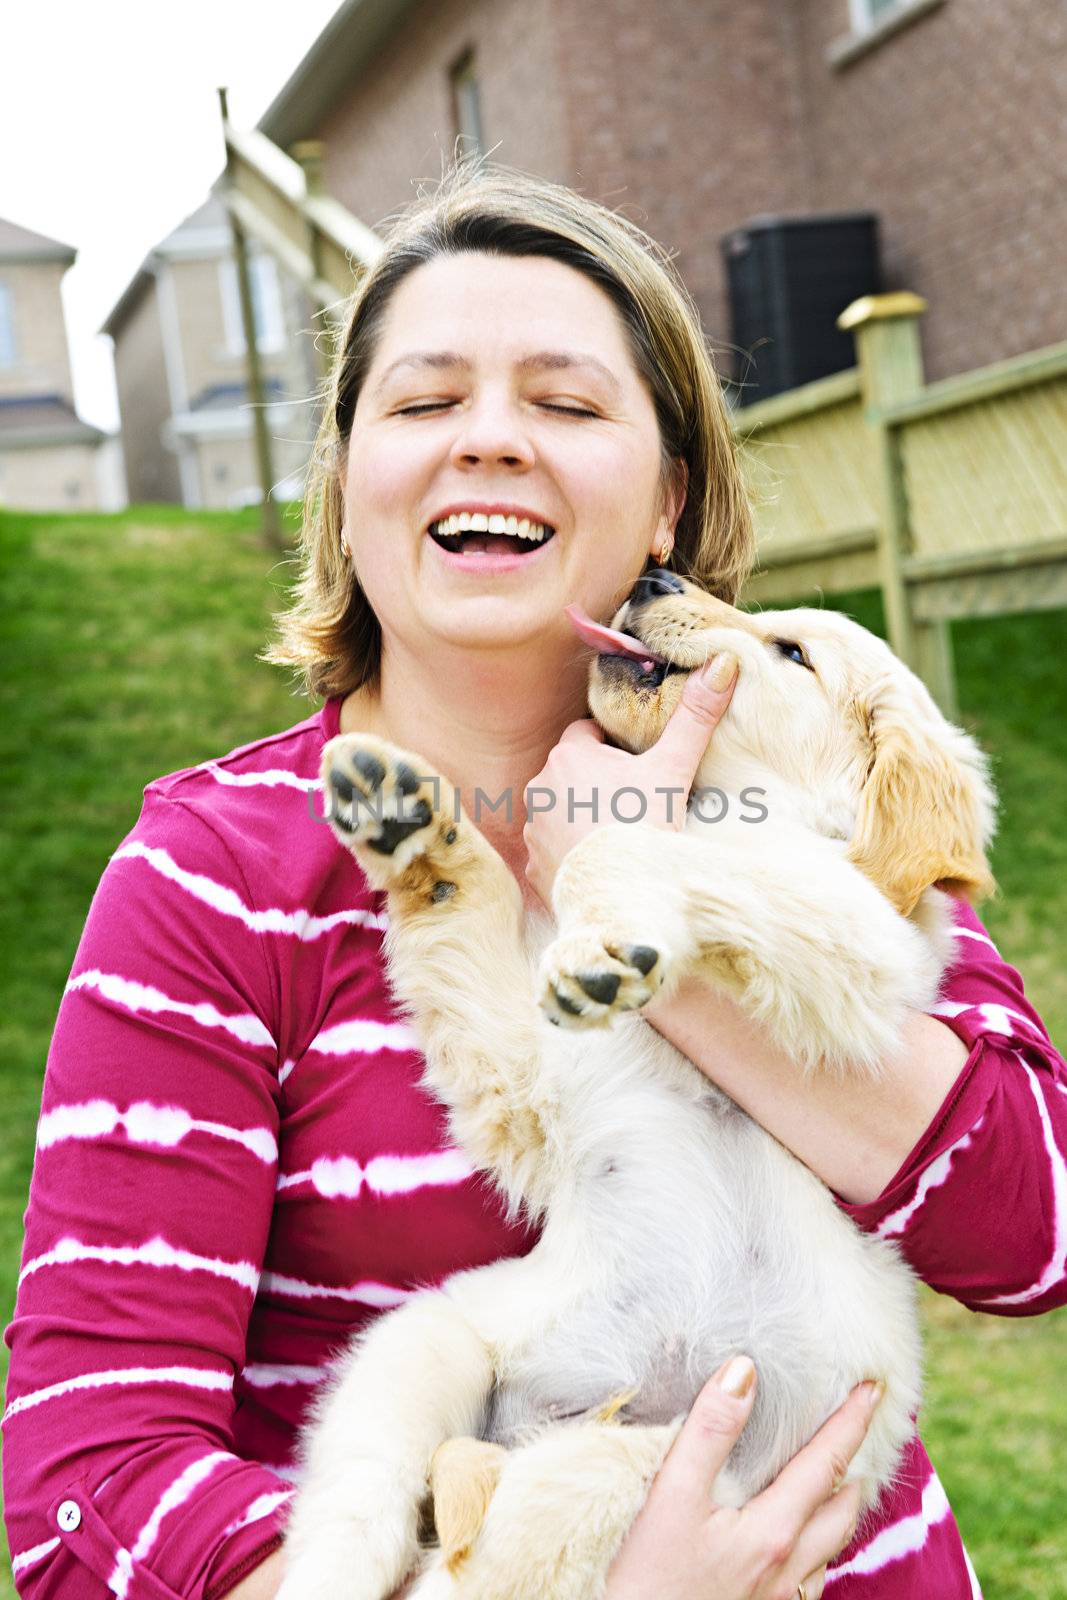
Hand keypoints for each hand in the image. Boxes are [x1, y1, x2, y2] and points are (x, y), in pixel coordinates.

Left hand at [523, 656, 738, 905]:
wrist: (623, 896)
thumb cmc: (644, 825)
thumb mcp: (673, 768)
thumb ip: (695, 716)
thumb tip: (723, 663)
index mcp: (569, 755)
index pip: (586, 733)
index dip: (613, 745)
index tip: (637, 765)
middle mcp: (541, 788)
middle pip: (571, 772)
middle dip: (596, 781)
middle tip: (634, 801)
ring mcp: (533, 830)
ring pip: (559, 810)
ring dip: (580, 817)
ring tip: (618, 834)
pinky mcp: (535, 867)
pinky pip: (552, 850)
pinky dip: (571, 853)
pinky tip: (599, 862)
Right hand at [605, 1357, 880, 1599]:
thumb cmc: (646, 1579)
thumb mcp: (671, 1495)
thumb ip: (710, 1432)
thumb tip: (745, 1371)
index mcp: (774, 1532)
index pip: (826, 1463)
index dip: (852, 1422)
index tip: (873, 1387)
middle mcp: (789, 1570)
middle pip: (841, 1508)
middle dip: (854, 1464)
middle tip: (857, 1427)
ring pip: (829, 1547)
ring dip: (838, 1505)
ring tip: (834, 1474)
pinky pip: (810, 1576)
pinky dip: (817, 1542)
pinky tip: (796, 1537)